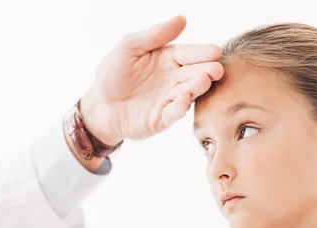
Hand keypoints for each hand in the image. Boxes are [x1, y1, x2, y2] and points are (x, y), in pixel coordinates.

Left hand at [79, 15, 223, 145]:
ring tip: (205, 80)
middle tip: (217, 69)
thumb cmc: (113, 74)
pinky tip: (184, 99)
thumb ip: (155, 34)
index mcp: (168, 60)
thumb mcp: (130, 47)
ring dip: (197, 87)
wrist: (100, 105)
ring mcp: (169, 100)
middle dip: (206, 71)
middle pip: (193, 74)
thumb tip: (182, 19)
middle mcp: (173, 80)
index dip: (202, 53)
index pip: (188, 54)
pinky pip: (173, 113)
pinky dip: (179, 107)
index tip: (215, 51)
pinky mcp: (162, 119)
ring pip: (188, 93)